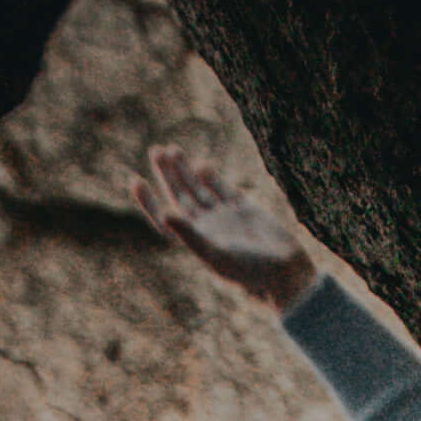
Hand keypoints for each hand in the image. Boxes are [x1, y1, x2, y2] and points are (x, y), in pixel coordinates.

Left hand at [128, 144, 315, 308]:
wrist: (284, 269)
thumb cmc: (249, 269)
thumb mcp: (216, 254)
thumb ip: (190, 234)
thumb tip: (166, 214)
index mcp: (195, 240)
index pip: (165, 218)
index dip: (149, 202)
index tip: (136, 181)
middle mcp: (207, 227)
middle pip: (180, 196)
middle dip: (168, 174)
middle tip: (156, 150)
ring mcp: (225, 217)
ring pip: (199, 190)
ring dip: (185, 171)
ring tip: (173, 150)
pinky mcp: (244, 210)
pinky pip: (222, 190)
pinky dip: (211, 177)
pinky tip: (201, 166)